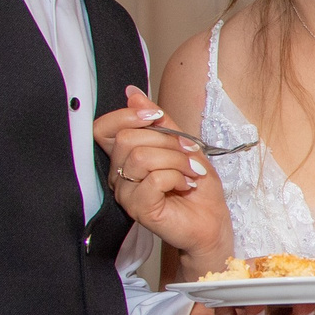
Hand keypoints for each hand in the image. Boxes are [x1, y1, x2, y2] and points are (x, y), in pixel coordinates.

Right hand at [98, 86, 233, 264]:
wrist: (211, 221)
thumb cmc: (197, 186)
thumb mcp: (182, 144)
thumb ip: (159, 121)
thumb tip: (133, 93)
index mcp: (125, 157)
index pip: (103, 129)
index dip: (126, 116)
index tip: (156, 117)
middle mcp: (119, 175)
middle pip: (127, 139)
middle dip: (166, 141)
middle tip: (189, 153)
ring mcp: (126, 193)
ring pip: (141, 157)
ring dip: (176, 160)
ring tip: (191, 172)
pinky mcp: (139, 208)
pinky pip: (153, 179)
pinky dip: (176, 177)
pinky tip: (186, 185)